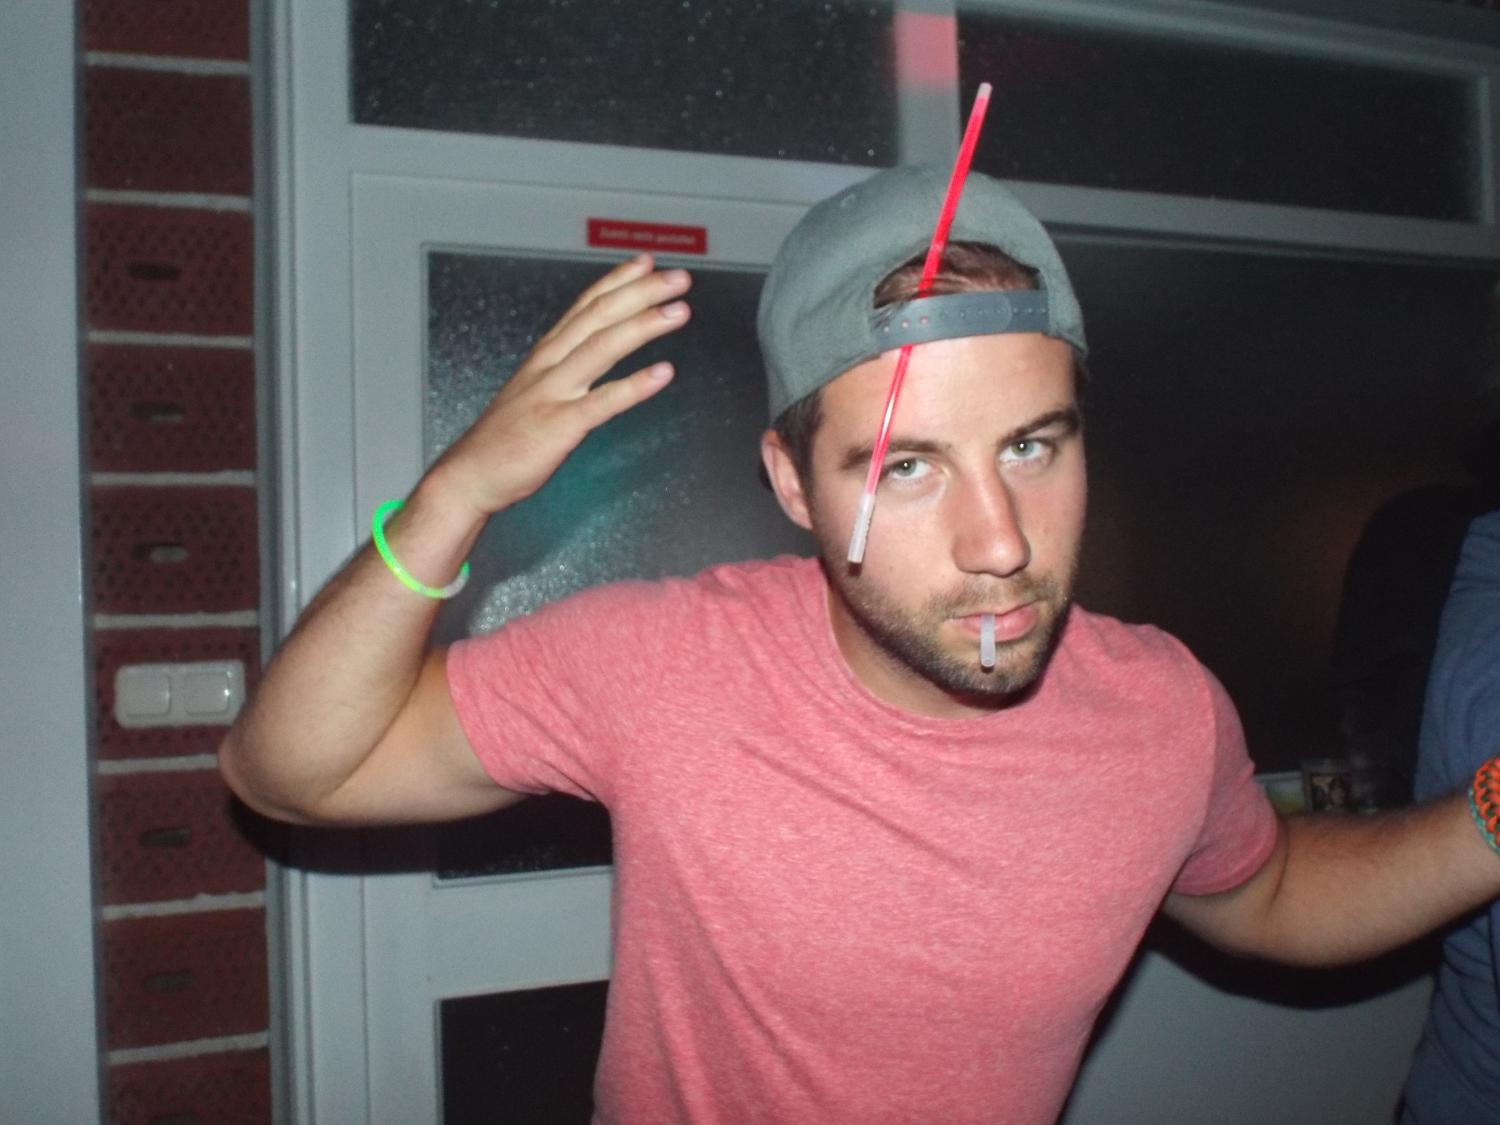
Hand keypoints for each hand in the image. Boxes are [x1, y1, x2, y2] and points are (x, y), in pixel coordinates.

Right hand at [429, 253, 691, 520]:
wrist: (469, 475)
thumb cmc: (504, 439)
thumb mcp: (534, 390)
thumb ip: (563, 369)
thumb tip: (593, 354)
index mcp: (546, 355)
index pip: (586, 305)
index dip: (618, 280)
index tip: (645, 262)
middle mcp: (550, 364)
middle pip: (599, 315)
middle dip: (641, 292)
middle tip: (677, 277)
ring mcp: (554, 393)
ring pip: (602, 347)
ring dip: (643, 325)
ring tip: (678, 311)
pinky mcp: (559, 425)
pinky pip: (603, 402)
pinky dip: (635, 385)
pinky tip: (663, 373)